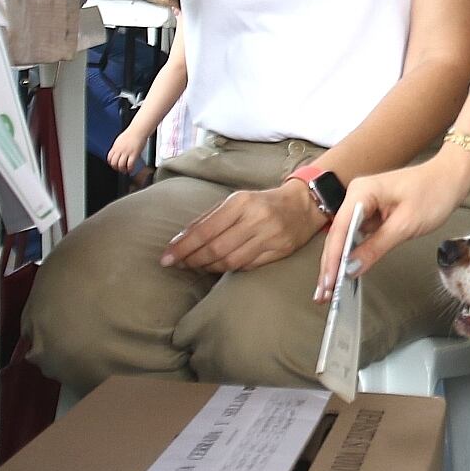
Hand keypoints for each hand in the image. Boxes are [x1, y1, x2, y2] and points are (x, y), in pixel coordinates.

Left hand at [108, 110, 155, 175]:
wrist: (138, 129)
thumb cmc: (132, 133)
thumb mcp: (120, 140)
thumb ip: (118, 147)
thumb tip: (117, 152)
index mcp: (116, 146)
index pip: (109, 158)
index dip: (111, 163)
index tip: (114, 165)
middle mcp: (120, 150)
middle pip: (114, 163)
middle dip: (116, 168)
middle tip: (120, 169)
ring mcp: (127, 152)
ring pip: (121, 165)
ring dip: (123, 170)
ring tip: (126, 170)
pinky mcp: (134, 153)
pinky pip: (130, 164)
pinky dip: (130, 169)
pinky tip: (131, 169)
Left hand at [164, 181, 322, 273]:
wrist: (303, 205)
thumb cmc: (262, 203)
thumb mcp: (236, 201)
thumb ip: (209, 218)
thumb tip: (180, 239)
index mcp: (241, 202)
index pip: (205, 229)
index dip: (183, 247)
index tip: (166, 258)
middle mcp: (256, 219)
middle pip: (216, 249)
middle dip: (192, 260)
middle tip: (178, 265)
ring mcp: (269, 236)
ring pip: (231, 261)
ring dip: (208, 267)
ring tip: (196, 266)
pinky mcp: (279, 251)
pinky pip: (247, 266)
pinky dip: (228, 268)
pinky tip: (218, 266)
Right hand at [314, 148, 469, 301]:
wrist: (450, 178)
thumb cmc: (433, 193)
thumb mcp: (405, 225)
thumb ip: (376, 247)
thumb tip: (351, 268)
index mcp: (361, 191)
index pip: (339, 229)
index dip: (332, 259)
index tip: (328, 283)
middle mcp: (356, 194)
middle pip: (337, 234)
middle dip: (330, 264)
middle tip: (323, 293)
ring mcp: (363, 203)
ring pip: (345, 237)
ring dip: (339, 261)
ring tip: (330, 288)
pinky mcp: (371, 211)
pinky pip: (357, 234)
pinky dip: (352, 253)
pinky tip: (346, 271)